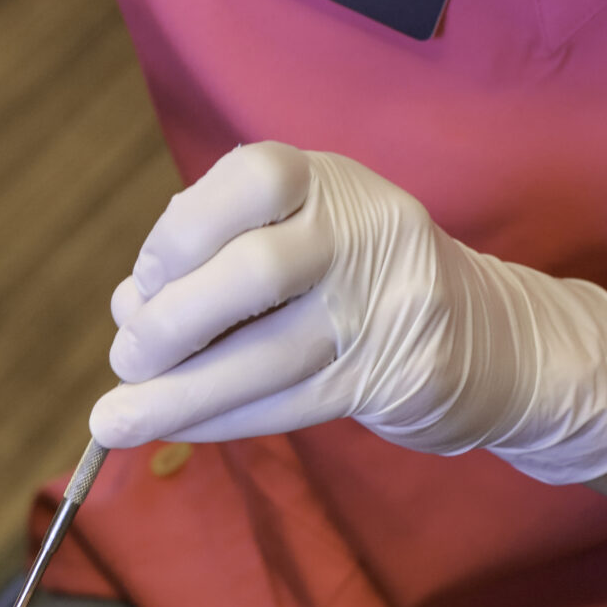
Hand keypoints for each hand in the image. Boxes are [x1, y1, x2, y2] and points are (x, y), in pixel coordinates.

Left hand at [89, 143, 606, 483]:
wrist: (488, 338)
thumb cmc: (355, 285)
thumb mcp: (297, 241)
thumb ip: (214, 263)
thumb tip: (125, 309)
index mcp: (329, 181)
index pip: (253, 178)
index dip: (180, 232)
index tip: (141, 284)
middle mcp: (367, 229)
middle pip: (255, 272)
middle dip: (172, 323)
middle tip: (126, 359)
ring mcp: (390, 304)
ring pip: (270, 355)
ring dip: (182, 393)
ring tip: (118, 418)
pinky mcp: (399, 375)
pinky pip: (293, 403)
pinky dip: (222, 419)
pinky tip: (178, 428)